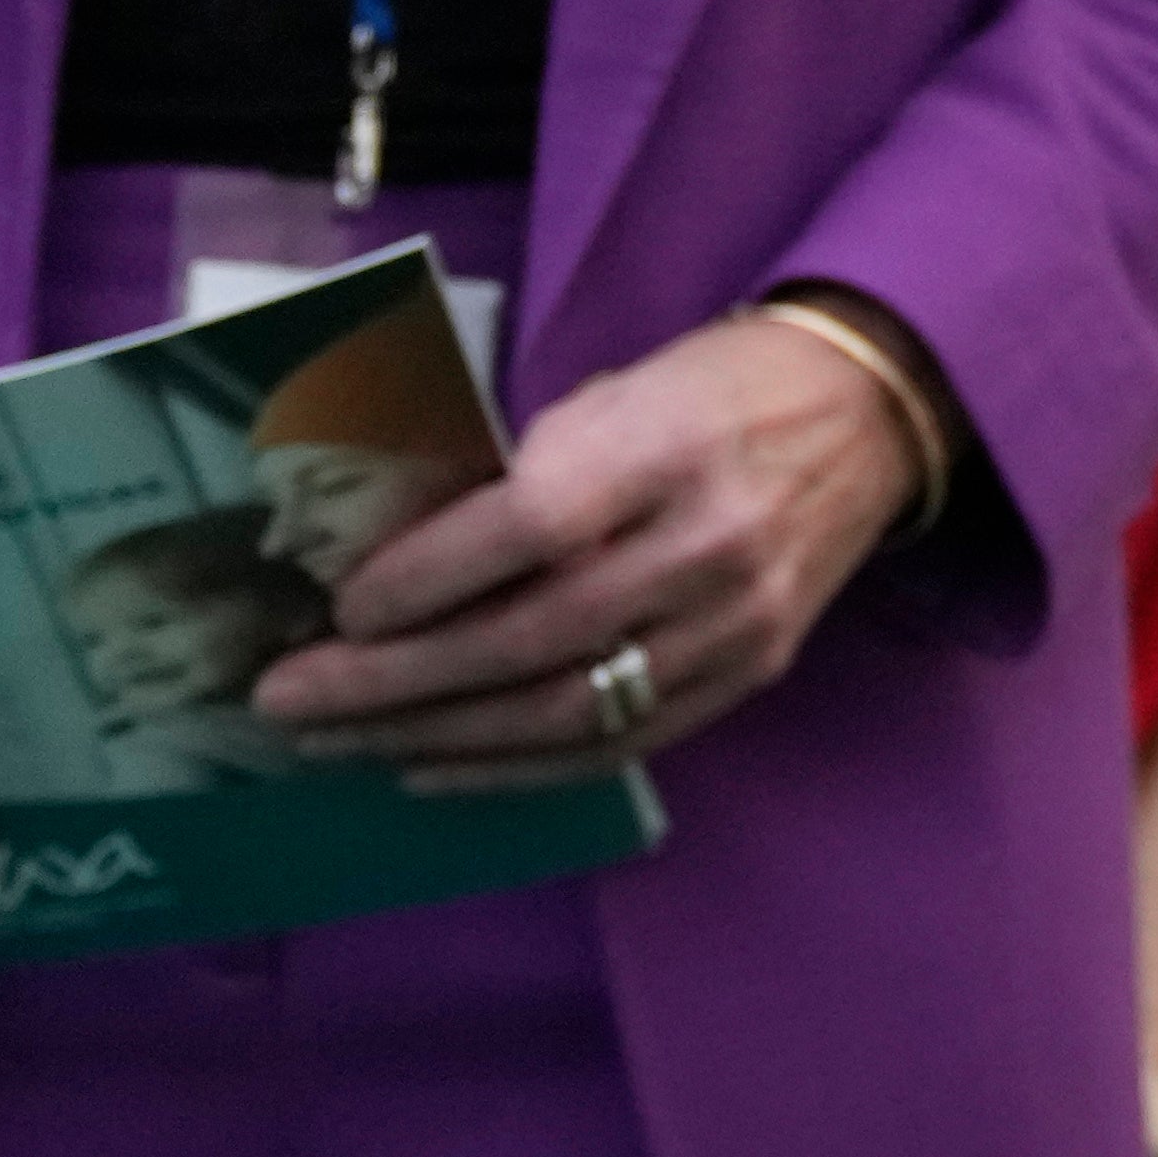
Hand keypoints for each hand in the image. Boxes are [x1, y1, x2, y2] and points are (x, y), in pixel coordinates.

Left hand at [254, 312, 919, 793]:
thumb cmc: (714, 387)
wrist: (869, 415)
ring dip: (431, 735)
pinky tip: (429, 766)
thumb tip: (380, 551)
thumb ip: (516, 468)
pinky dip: (509, 769)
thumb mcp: (617, 388)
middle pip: (531, 637)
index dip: (428, 577)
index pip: (535, 525)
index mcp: (671, 445)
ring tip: (335, 740)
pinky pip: (613, 748)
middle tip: (289, 696)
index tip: (341, 607)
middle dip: (392, 680)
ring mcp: (733, 626)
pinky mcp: (745, 679)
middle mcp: (709, 545)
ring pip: (561, 711)